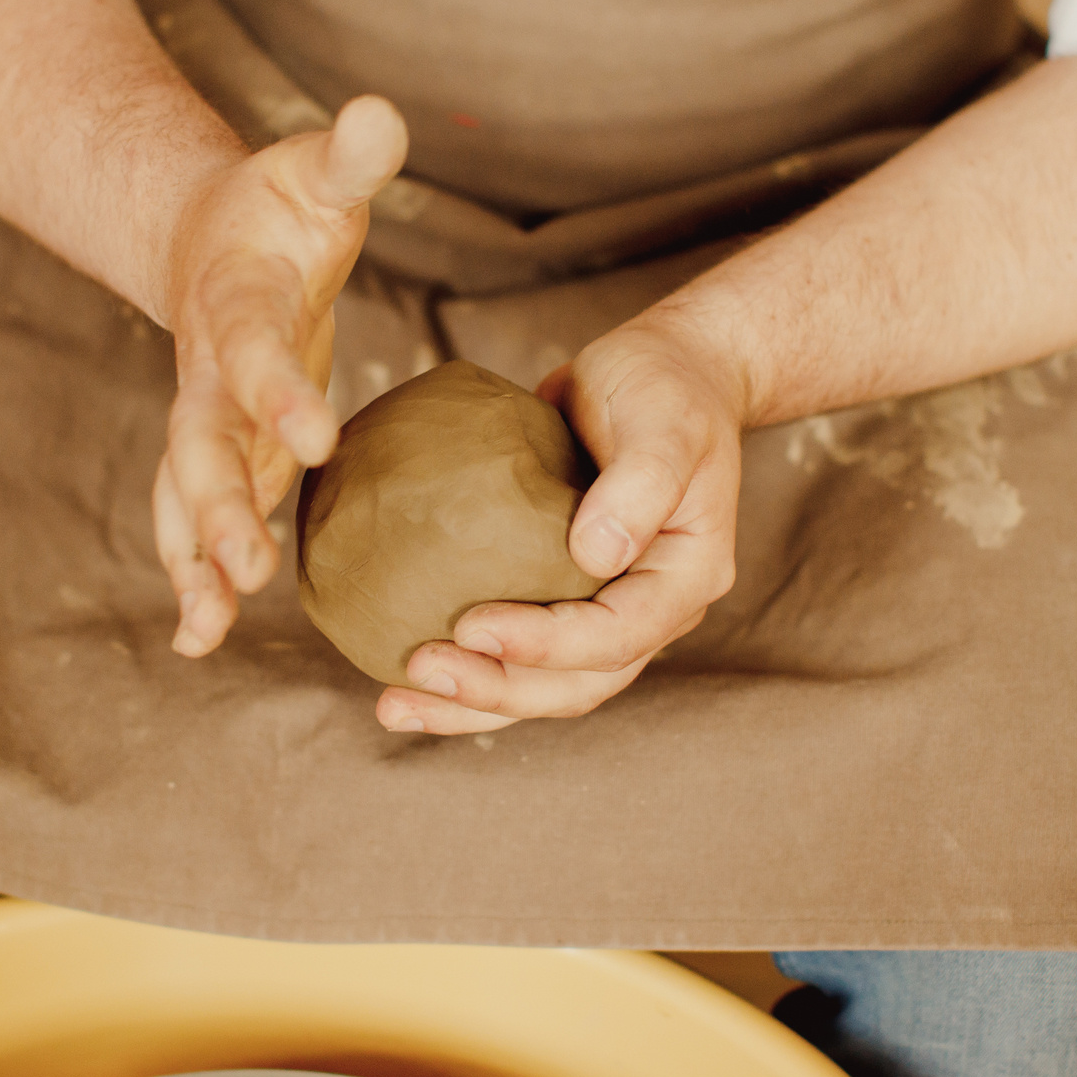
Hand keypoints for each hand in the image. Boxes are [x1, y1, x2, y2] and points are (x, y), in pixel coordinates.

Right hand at [155, 96, 407, 656]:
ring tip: (204, 628)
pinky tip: (198, 638)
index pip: (253, 352)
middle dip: (219, 507)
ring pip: (188, 497)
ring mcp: (209, 422)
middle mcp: (207, 374)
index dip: (279, 393)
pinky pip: (198, 522)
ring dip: (195, 560)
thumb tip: (378, 112)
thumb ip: (348, 154)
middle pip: (202, 445)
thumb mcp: (313, 174)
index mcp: (236, 306)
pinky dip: (195, 577)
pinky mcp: (224, 455)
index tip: (316, 437)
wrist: (204, 240)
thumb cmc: (277, 208)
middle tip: (246, 565)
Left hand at [374, 312, 748, 733]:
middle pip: (575, 683)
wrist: (661, 372)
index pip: (617, 636)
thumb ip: (640, 484)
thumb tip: (596, 555)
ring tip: (393, 705)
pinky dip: (465, 666)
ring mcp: (602, 610)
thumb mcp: (664, 423)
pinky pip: (514, 649)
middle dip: (495, 690)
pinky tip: (400, 669)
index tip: (472, 627)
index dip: (546, 646)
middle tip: (418, 670)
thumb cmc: (666, 389)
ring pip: (540, 684)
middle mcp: (646, 610)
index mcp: (684, 580)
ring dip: (469, 702)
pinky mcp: (558, 596)